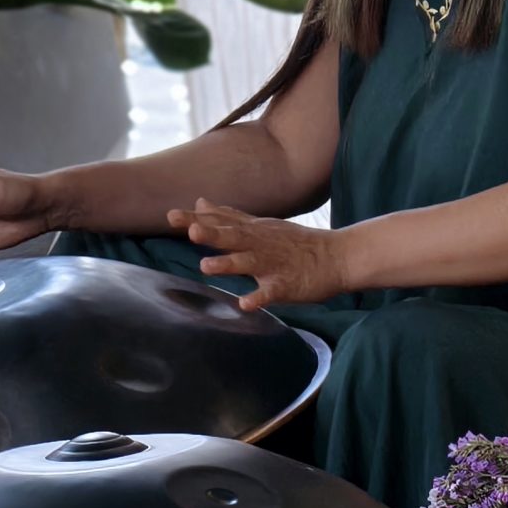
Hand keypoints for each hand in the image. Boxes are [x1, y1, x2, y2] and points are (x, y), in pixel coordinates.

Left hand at [164, 197, 347, 310]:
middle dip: (211, 234)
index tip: (170, 216)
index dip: (196, 220)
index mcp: (252, 231)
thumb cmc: (294, 243)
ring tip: (205, 267)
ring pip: (249, 262)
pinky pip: (272, 292)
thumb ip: (228, 216)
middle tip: (189, 231)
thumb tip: (199, 202)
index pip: (221, 223)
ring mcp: (274, 264)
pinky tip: (245, 304)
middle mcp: (260, 244)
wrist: (337, 256)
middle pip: (233, 237)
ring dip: (228, 264)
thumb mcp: (260, 225)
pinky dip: (259, 297)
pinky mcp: (287, 284)